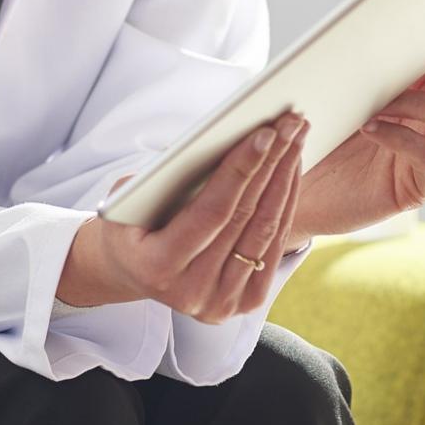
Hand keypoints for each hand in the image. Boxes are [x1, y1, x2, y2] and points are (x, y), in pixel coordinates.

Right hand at [57, 113, 306, 321]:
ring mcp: (222, 302)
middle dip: (271, 163)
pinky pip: (274, 244)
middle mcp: (193, 292)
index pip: (211, 212)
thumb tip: (217, 140)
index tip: (265, 134)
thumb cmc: (128, 221)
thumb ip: (162, 177)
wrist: (131, 270)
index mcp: (158, 267)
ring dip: (285, 177)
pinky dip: (286, 202)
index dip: (240, 170)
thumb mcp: (128, 197)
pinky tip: (290, 168)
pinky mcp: (246, 302)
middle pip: (245, 217)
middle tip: (289, 122)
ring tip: (296, 137)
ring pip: (266, 230)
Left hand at [285, 25, 424, 248]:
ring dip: (424, 101)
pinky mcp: (421, 184)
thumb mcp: (338, 83)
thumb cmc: (318, 127)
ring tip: (381, 102)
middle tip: (423, 58)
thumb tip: (366, 21)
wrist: (295, 186)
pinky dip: (403, 137)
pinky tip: (369, 128)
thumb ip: (364, 54)